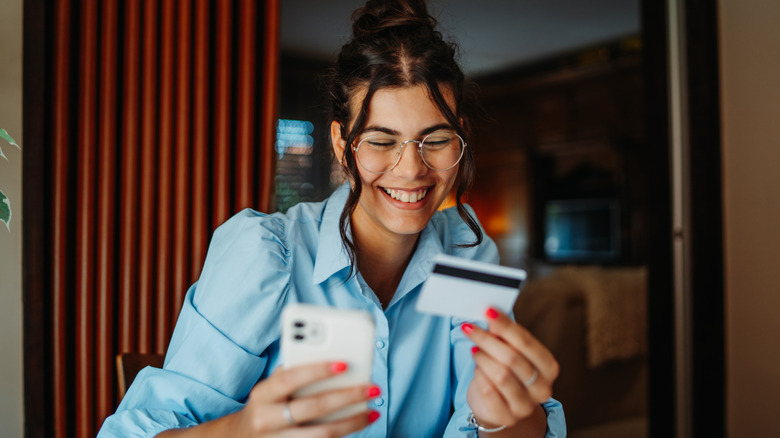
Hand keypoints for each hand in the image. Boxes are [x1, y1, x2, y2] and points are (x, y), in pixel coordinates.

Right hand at [158, 361, 379, 437]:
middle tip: (372, 388)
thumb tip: (331, 359)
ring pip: (322, 435)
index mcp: (262, 395)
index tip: (344, 364)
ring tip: (372, 411)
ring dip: (352, 422)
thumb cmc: (266, 403)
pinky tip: (358, 426)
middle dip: (347, 397)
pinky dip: (344, 437)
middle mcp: (267, 420)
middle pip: (313, 409)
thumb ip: (293, 372)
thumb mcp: (271, 386)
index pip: (290, 379)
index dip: (316, 370)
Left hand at [461, 308, 558, 430]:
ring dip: (482, 358)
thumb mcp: (509, 351)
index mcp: (548, 367)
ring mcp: (525, 406)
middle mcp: (542, 388)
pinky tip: (477, 368)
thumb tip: (491, 313)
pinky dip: (479, 376)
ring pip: (500, 375)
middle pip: (512, 358)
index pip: (527, 342)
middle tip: (469, 328)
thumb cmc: (506, 372)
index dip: (506, 326)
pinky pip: (488, 391)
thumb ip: (503, 335)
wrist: (499, 407)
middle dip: (488, 340)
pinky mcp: (506, 416)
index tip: (488, 311)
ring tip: (474, 349)